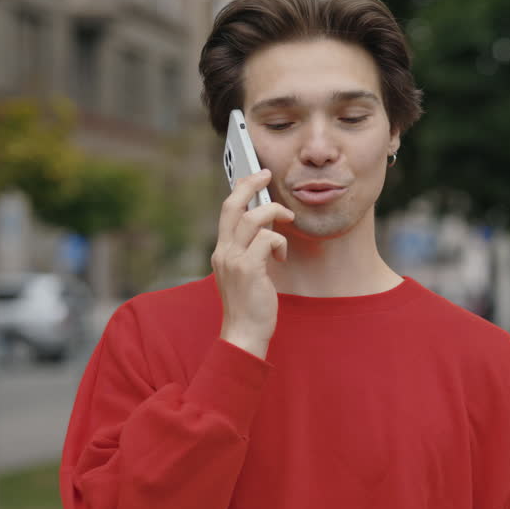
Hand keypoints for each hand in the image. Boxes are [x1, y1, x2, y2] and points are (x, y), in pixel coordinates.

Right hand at [211, 169, 294, 358]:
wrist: (243, 332)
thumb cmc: (249, 304)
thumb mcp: (244, 272)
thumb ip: (248, 250)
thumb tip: (265, 227)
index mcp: (221, 251)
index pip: (226, 210)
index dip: (240, 189)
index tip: (252, 177)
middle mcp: (223, 251)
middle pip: (233, 204)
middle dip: (251, 184)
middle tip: (267, 175)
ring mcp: (233, 260)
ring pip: (252, 217)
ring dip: (274, 213)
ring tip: (287, 219)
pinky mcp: (248, 269)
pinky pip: (267, 239)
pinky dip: (279, 242)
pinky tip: (281, 257)